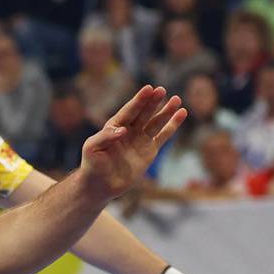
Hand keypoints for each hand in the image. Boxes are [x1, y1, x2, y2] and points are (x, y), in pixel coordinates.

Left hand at [77, 86, 185, 202]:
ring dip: (166, 111)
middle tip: (161, 90)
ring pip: (156, 122)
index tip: (148, 89)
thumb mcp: (92, 148)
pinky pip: (164, 135)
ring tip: (177, 99)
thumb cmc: (92, 165)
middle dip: (153, 102)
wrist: (100, 185)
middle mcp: (129, 129)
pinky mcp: (150, 150)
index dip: (139, 100)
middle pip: (144, 113)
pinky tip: (181, 113)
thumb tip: (124, 130)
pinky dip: (173, 125)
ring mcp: (141, 139)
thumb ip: (104, 137)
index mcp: (115, 126)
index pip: (129, 110)